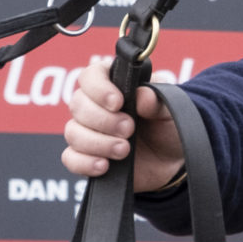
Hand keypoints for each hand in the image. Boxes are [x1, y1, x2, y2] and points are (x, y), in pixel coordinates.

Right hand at [59, 59, 187, 193]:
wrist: (172, 160)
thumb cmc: (168, 125)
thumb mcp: (171, 110)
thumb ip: (158, 100)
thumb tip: (142, 96)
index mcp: (114, 84)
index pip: (91, 75)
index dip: (99, 88)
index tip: (117, 103)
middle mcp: (95, 105)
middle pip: (78, 104)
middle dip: (103, 120)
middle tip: (129, 129)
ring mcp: (88, 132)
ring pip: (73, 132)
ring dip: (98, 142)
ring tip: (124, 150)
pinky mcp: (87, 157)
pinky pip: (71, 159)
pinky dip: (85, 163)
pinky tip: (104, 166)